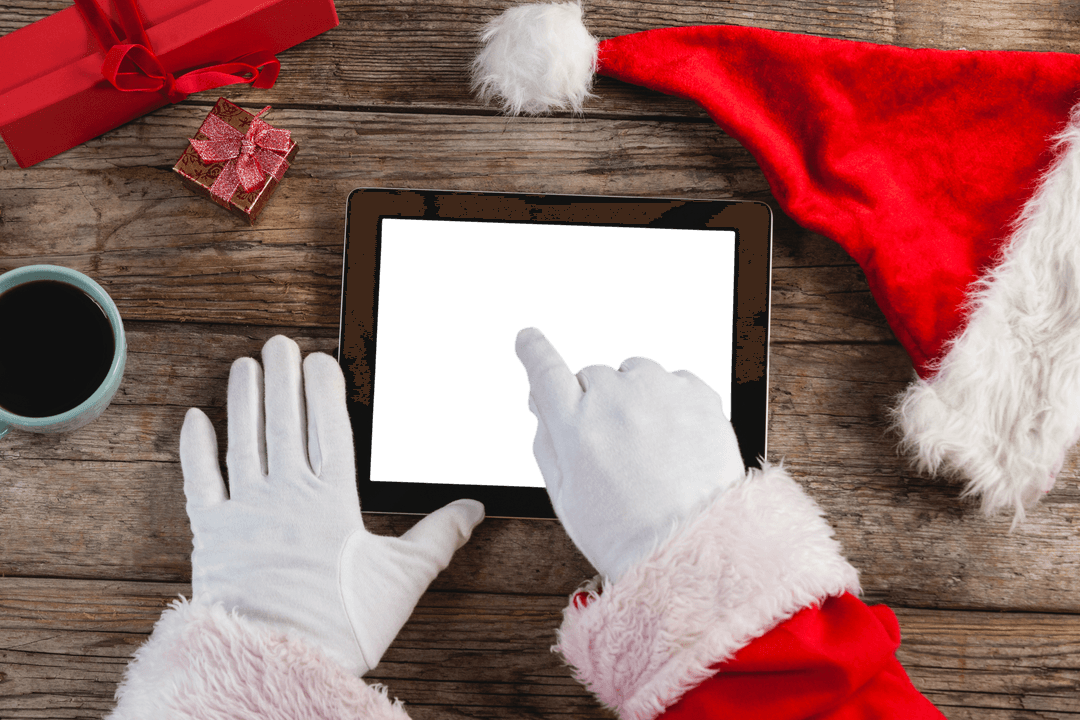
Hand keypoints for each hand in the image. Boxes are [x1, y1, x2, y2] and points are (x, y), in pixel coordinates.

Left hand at [180, 335, 483, 674]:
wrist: (282, 660)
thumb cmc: (343, 623)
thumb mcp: (404, 578)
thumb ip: (439, 536)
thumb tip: (473, 508)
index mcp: (333, 499)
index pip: (331, 427)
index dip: (326, 388)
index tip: (323, 360)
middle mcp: (288, 493)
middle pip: (285, 421)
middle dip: (283, 377)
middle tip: (280, 344)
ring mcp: (247, 510)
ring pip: (245, 439)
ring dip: (244, 399)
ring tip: (245, 366)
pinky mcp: (213, 533)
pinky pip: (201, 480)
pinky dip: (196, 449)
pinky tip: (195, 419)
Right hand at [514, 327, 743, 580]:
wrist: (692, 551)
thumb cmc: (625, 533)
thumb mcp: (564, 496)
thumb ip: (547, 442)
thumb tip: (541, 404)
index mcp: (574, 427)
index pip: (544, 371)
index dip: (533, 352)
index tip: (529, 340)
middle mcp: (614, 401)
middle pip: (593, 375)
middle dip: (596, 399)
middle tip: (612, 442)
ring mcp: (658, 394)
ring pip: (635, 372)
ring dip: (635, 395)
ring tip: (648, 443)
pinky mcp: (697, 396)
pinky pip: (675, 381)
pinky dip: (671, 401)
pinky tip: (674, 439)